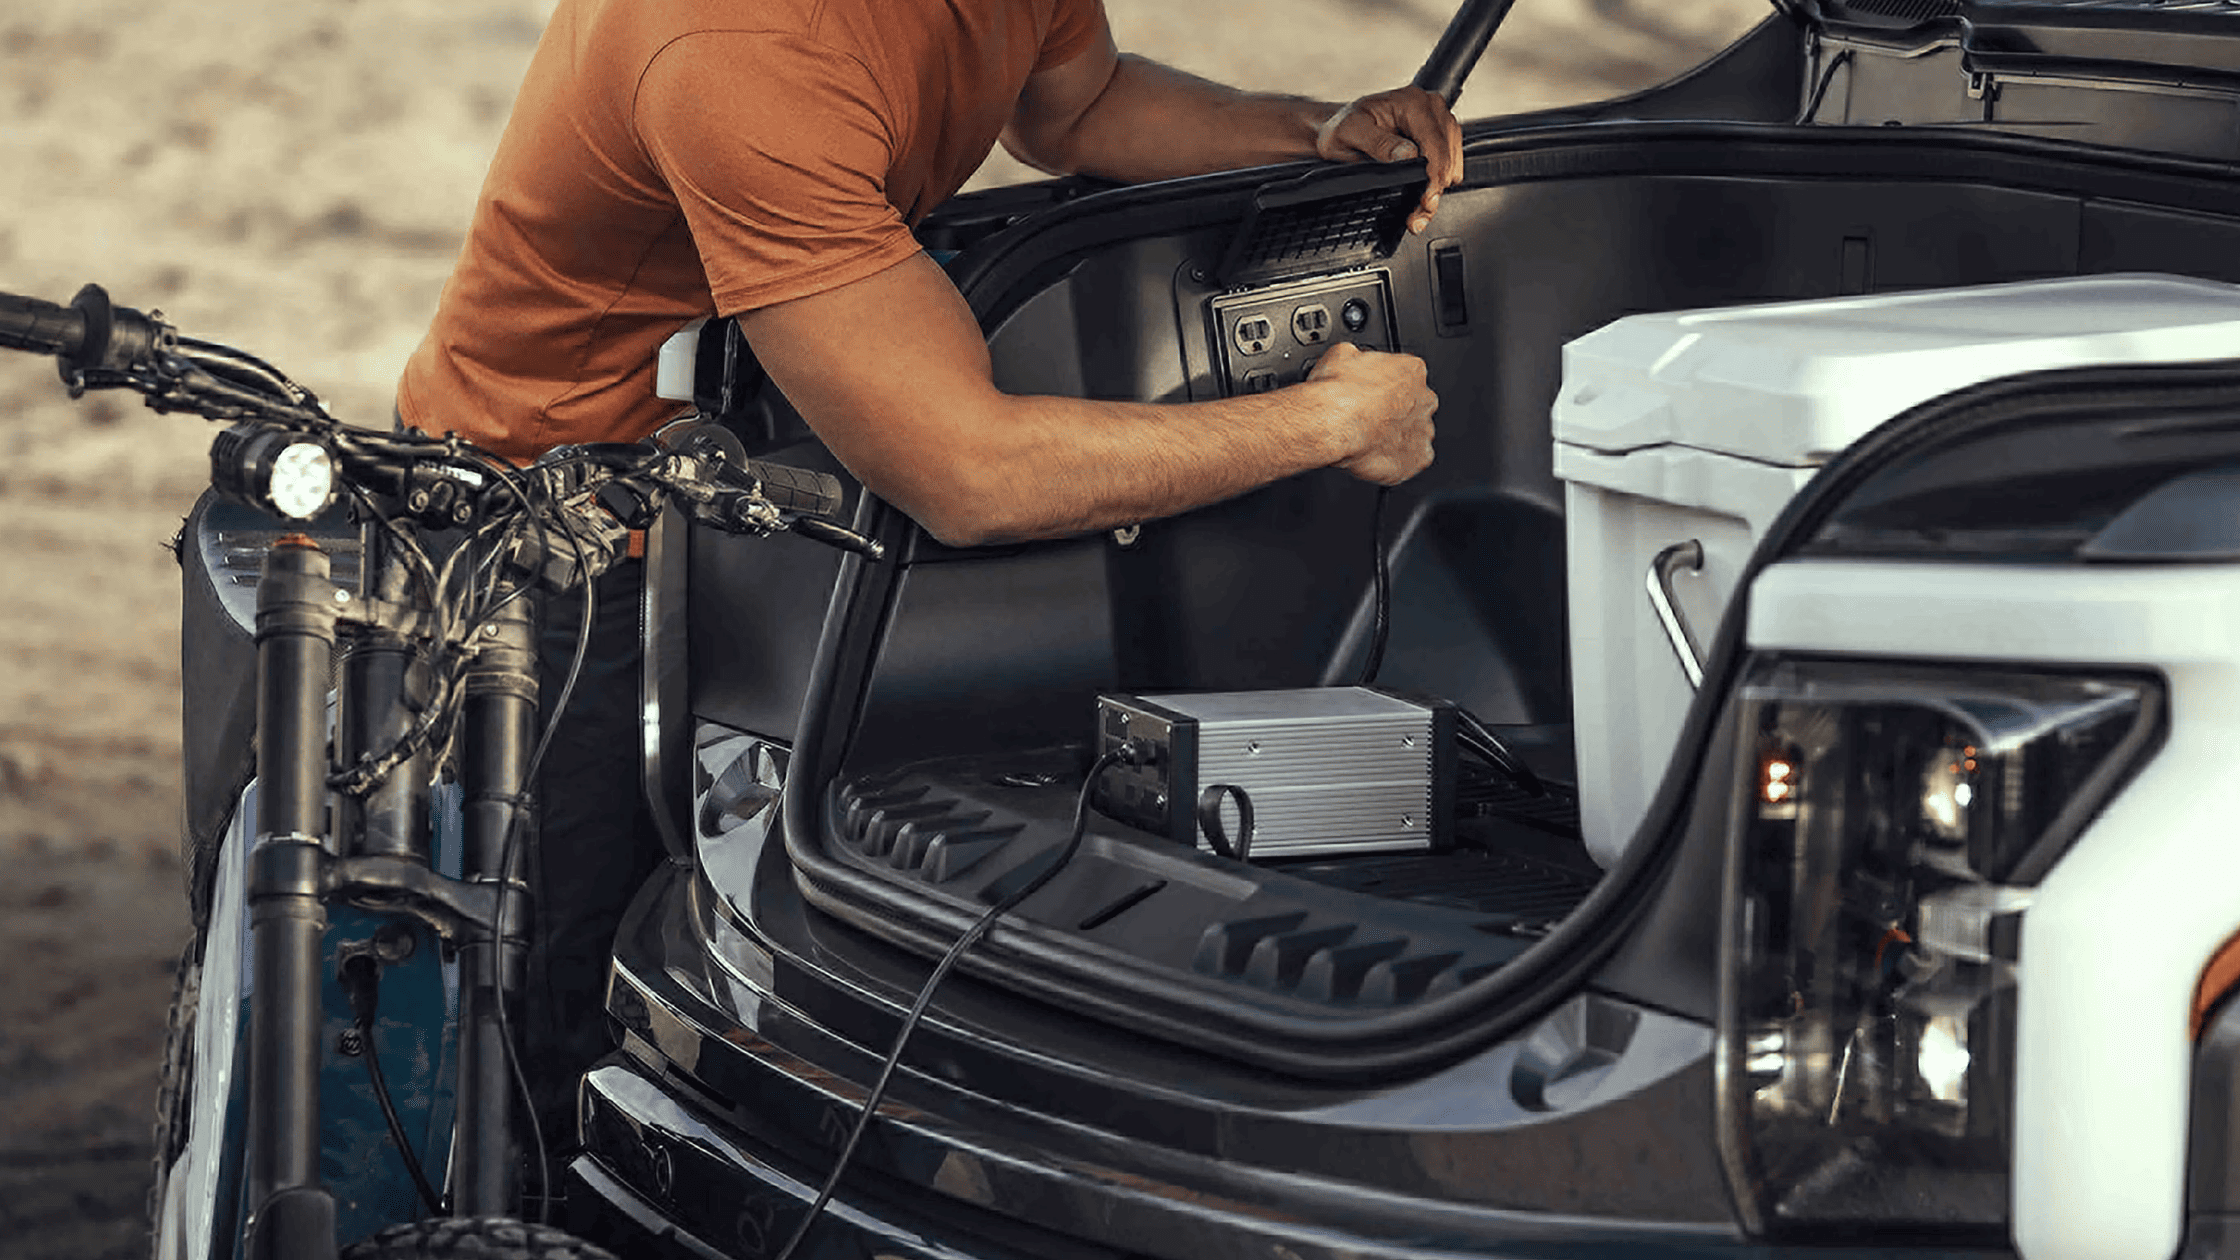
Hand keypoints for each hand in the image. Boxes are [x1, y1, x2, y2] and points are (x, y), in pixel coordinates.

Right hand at [1306, 342, 1436, 484]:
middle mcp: (1423, 400)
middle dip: (1395, 410)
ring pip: (1415, 433)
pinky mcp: (1417, 459)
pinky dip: (1397, 461)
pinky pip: (1413, 460)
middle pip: (1415, 404)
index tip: (1370, 391)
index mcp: (1411, 370)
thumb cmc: (1338, 392)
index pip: (1407, 374)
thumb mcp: (1340, 354)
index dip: (1386, 385)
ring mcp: (1423, 431)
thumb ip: (1357, 359)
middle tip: (1369, 416)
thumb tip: (1350, 360)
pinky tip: (1376, 456)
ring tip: (1369, 438)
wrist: (1333, 424)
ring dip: (1397, 436)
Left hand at [1314, 85, 1463, 234]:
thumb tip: (1406, 155)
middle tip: (1418, 216)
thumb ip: (1378, 143)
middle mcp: (1430, 107)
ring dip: (1437, 190)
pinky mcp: (1440, 136)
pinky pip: (1450, 163)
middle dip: (1435, 189)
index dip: (1433, 175)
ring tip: (1418, 211)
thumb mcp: (1350, 133)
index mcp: (1412, 102)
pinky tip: (1421, 196)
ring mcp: (1438, 121)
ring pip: (1452, 162)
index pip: (1435, 142)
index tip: (1425, 200)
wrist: (1341, 127)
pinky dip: (1438, 184)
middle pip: (1447, 155)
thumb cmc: (1344, 126)